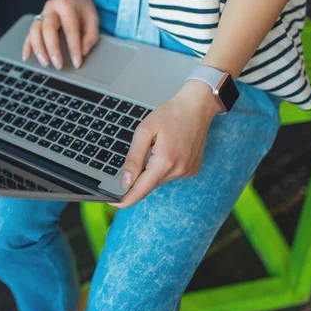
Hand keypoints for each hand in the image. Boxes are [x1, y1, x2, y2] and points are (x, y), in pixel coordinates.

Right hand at [22, 0, 98, 69]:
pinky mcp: (36, 21)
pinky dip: (27, 46)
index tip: (77, 63)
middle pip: (48, 28)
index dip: (74, 47)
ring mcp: (41, 14)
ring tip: (45, 63)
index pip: (70, 28)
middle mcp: (51, 8)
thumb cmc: (83, 9)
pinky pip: (28, 34)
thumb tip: (82, 52)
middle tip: (59, 65)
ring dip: (39, 49)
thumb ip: (91, 36)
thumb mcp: (93, 18)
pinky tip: (27, 57)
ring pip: (35, 31)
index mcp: (66, 5)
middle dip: (53, 49)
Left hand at [112, 80, 220, 208]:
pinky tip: (167, 150)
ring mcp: (187, 171)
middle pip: (149, 184)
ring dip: (152, 170)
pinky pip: (171, 175)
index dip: (125, 199)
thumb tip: (126, 182)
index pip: (141, 190)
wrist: (197, 106)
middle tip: (137, 155)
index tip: (113, 203)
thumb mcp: (144, 131)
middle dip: (138, 177)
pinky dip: (163, 168)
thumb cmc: (171, 114)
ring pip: (159, 180)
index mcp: (165, 162)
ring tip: (158, 146)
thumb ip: (133, 158)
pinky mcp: (192, 170)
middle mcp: (178, 170)